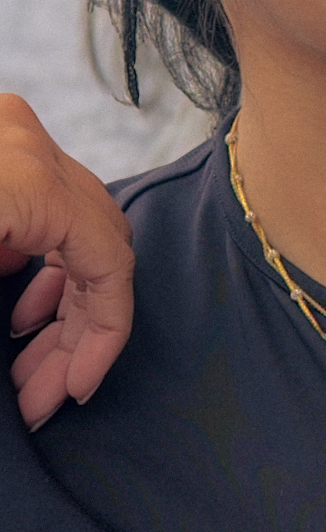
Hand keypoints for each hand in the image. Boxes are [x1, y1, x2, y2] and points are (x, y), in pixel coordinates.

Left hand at [0, 95, 135, 430]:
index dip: (103, 337)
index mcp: (22, 175)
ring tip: (31, 365)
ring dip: (61, 301)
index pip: (108, 261)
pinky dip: (39, 259)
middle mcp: (27, 143)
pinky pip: (42, 202)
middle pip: (97, 243)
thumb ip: (15, 295)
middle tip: (51, 393)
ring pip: (74, 224)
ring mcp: (11, 138)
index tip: (76, 390)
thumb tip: (48, 364)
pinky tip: (16, 308)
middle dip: (78, 331)